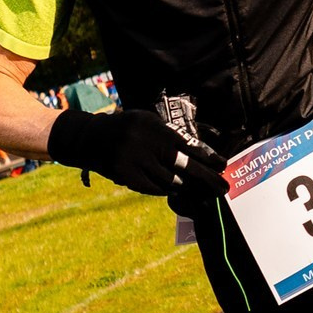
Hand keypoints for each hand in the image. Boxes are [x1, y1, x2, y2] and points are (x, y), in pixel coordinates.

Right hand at [48, 109, 222, 199]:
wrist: (90, 137)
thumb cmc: (127, 128)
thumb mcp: (147, 122)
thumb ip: (169, 135)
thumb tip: (199, 155)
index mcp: (154, 126)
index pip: (187, 144)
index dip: (208, 157)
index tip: (223, 166)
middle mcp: (145, 141)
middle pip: (182, 165)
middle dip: (206, 178)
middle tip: (223, 188)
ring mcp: (134, 159)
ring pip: (168, 180)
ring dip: (185, 186)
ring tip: (198, 189)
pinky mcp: (124, 174)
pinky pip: (152, 188)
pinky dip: (165, 189)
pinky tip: (174, 189)